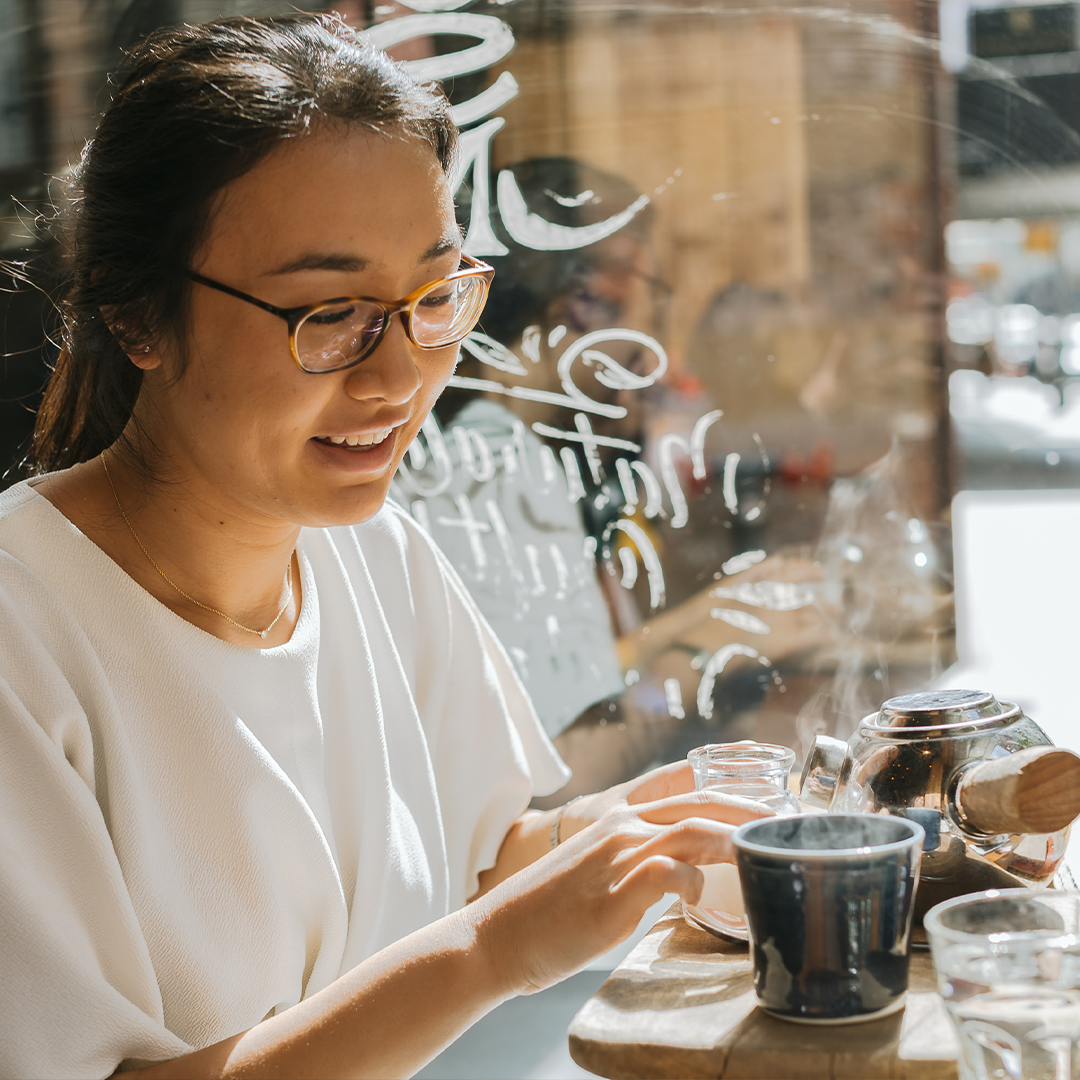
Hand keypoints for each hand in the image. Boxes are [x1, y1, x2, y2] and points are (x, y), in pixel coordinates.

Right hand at [471, 764, 769, 996]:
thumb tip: (681, 879)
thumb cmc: (545, 913)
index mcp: (615, 818)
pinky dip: (694, 881)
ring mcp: (616, 857)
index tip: (763, 784)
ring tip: (765, 849)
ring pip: (690, 830)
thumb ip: (637, 866)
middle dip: (747, 806)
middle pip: (698, 803)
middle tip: (784, 818)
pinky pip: (668, 875)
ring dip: (734, 836)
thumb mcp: (596, 873)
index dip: (724, 780)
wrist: (495, 936)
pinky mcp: (613, 895)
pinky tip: (701, 894)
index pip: (679, 786)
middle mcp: (618, 828)